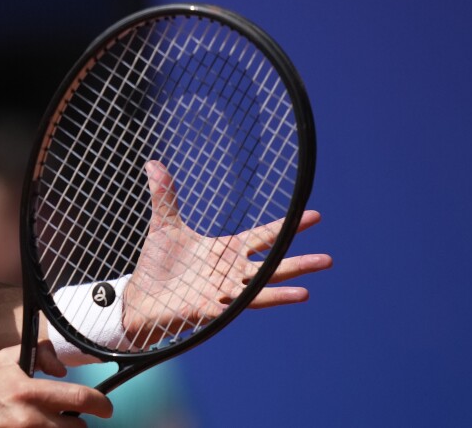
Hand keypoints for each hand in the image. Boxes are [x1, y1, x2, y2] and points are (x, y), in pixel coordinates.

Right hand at [0, 344, 110, 427]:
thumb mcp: (7, 360)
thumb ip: (40, 354)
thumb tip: (63, 370)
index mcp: (28, 392)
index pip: (81, 398)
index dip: (102, 404)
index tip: (106, 407)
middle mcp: (30, 419)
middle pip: (78, 426)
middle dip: (78, 421)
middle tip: (70, 415)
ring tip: (48, 424)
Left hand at [121, 160, 332, 347]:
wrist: (142, 297)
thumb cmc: (158, 266)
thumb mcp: (165, 226)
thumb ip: (165, 196)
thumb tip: (153, 163)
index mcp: (226, 251)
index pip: (263, 236)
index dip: (287, 226)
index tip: (314, 215)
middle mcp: (232, 271)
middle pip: (272, 263)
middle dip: (299, 260)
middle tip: (329, 259)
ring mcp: (225, 290)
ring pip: (263, 285)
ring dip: (289, 283)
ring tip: (314, 281)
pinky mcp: (214, 307)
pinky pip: (245, 303)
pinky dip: (269, 299)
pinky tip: (294, 296)